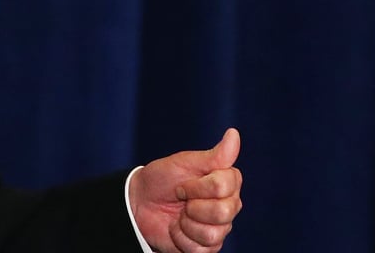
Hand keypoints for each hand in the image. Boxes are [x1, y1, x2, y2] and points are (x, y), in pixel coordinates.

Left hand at [128, 127, 242, 252]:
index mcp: (228, 181)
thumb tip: (234, 134)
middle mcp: (229, 205)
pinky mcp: (208, 247)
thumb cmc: (163, 178)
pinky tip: (178, 229)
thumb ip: (214, 155)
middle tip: (181, 198)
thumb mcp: (184, 162)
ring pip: (213, 233)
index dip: (198, 185)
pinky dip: (182, 239)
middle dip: (194, 205)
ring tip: (180, 215)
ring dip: (187, 224)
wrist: (140, 203)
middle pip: (223, 211)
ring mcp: (220, 228)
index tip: (183, 182)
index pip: (224, 185)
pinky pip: (201, 249)